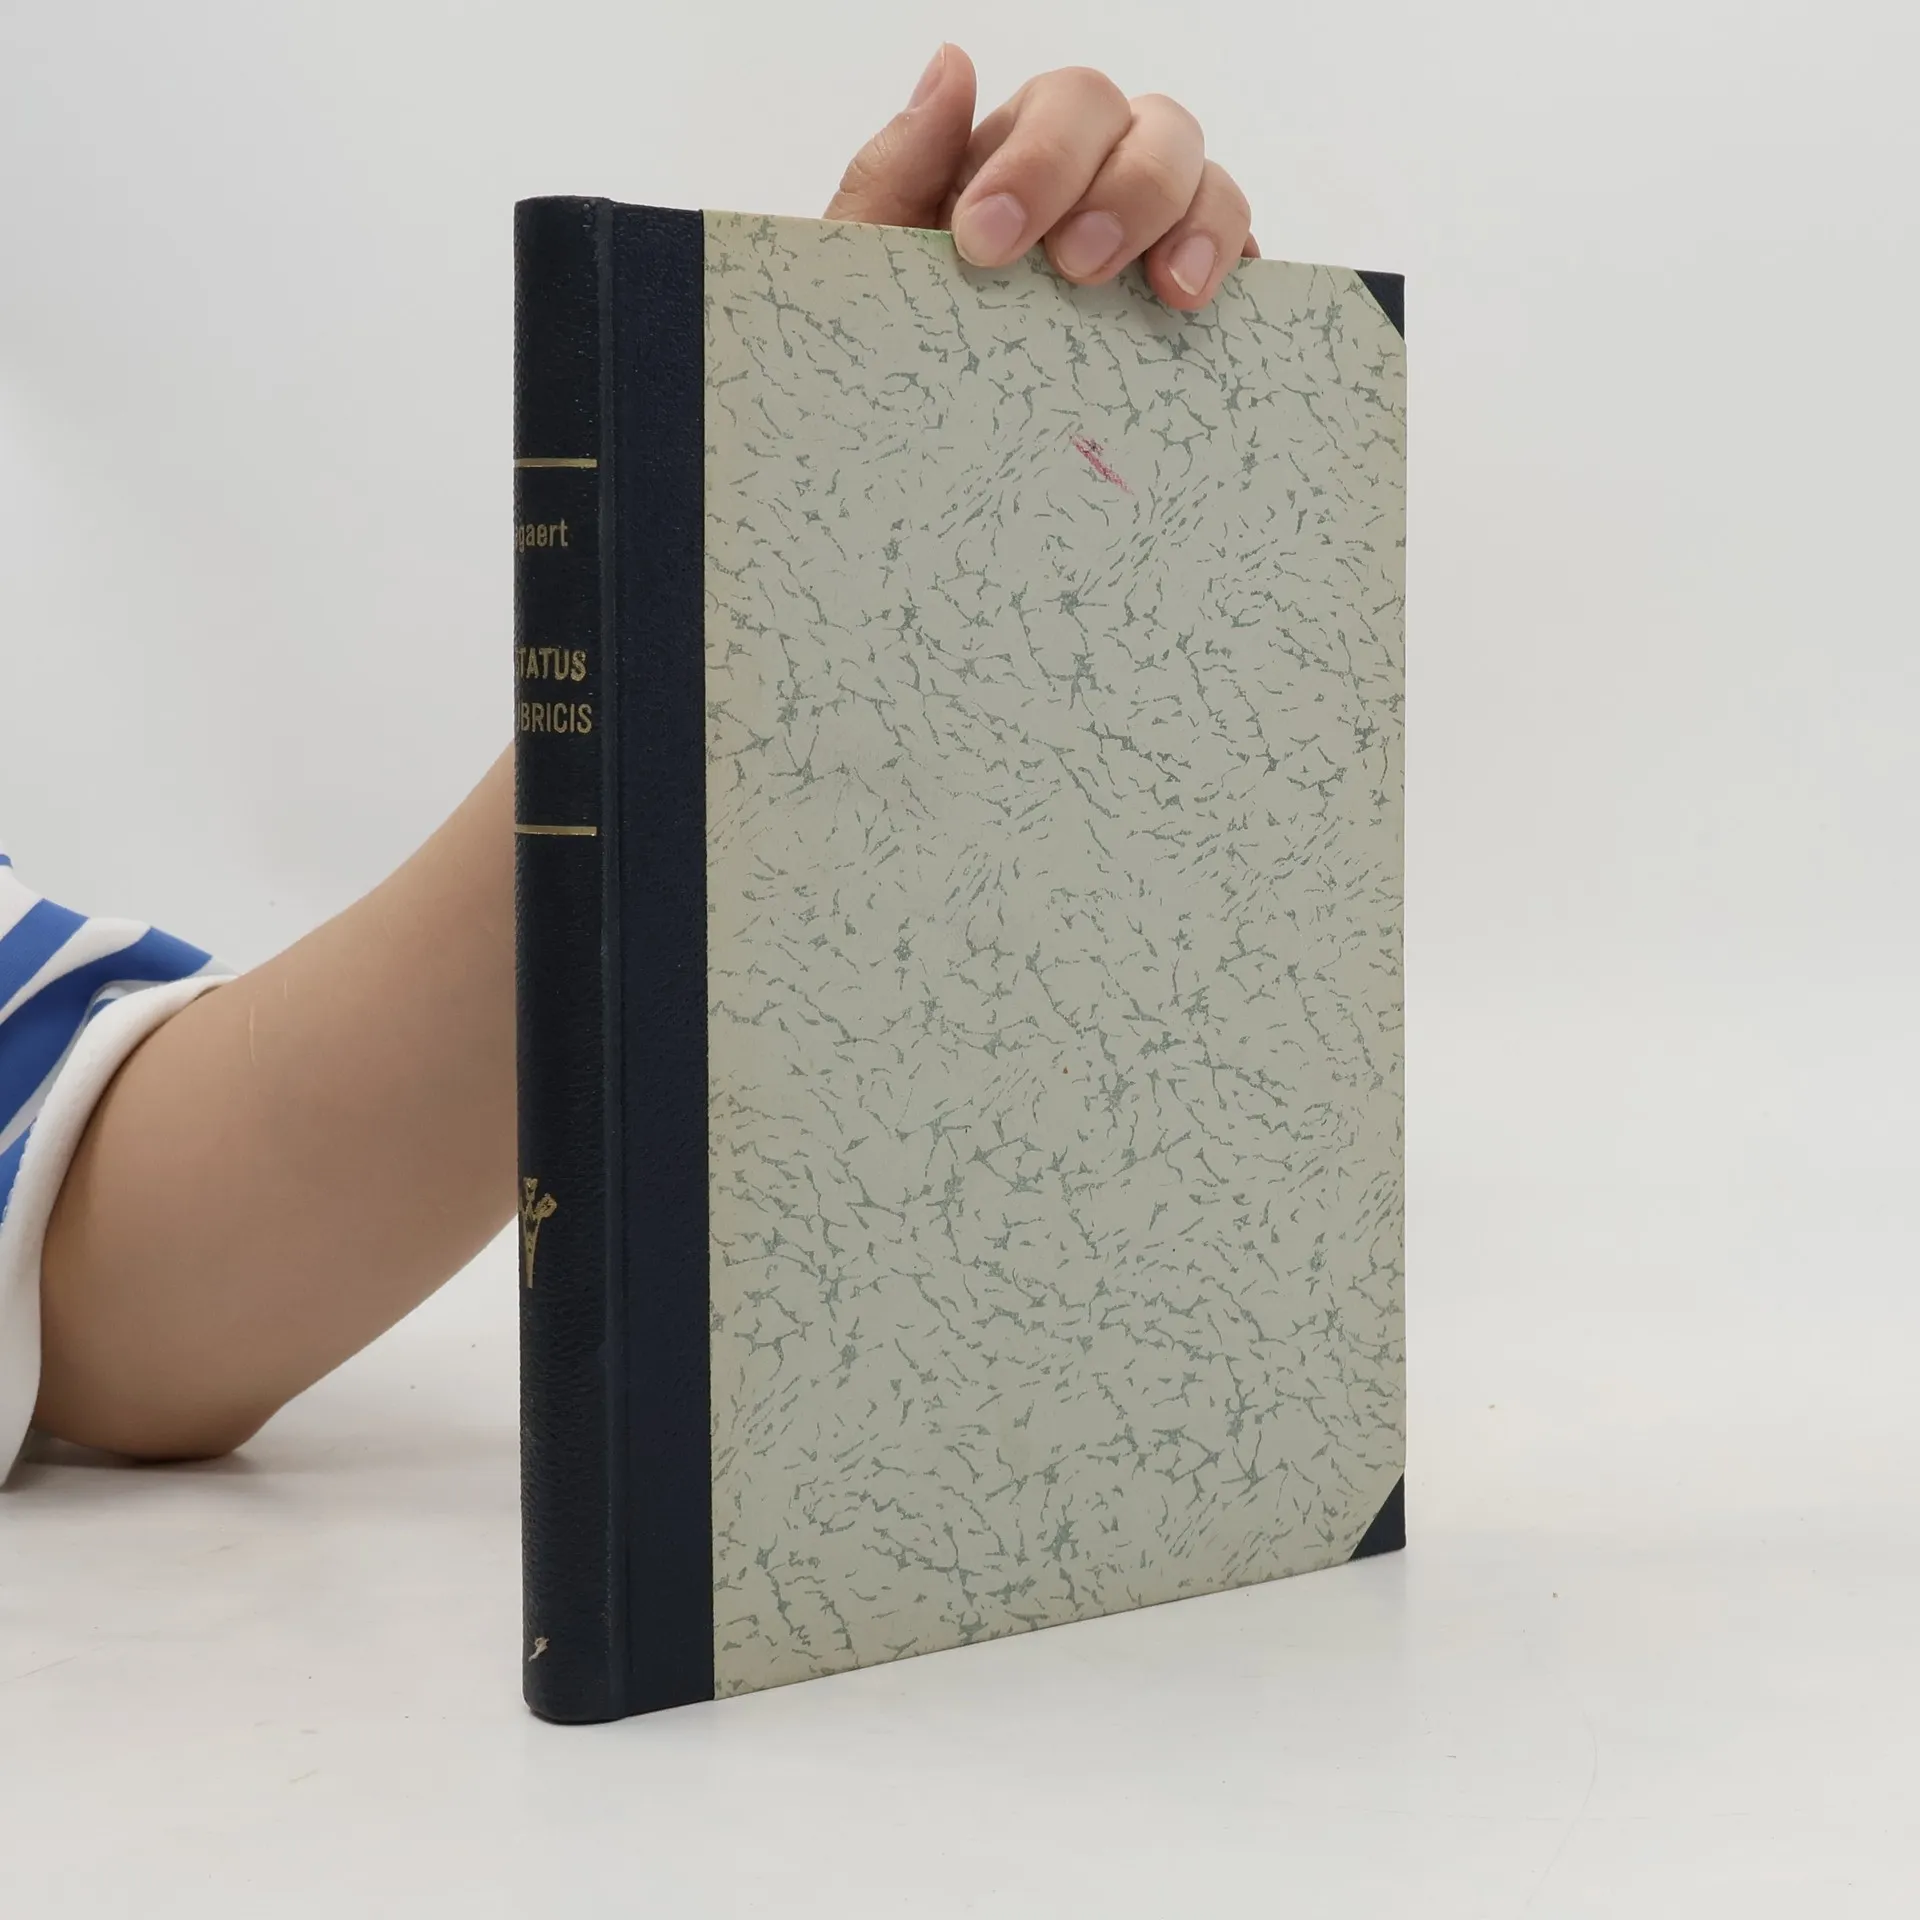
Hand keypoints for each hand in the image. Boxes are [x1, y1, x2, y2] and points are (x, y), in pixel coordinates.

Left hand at [824, 45, 1257, 311]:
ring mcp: (1150, 232)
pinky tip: (1209, 306)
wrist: (924, 448)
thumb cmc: (901, 344)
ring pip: (1206, 178)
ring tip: (1171, 292)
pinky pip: (1237, 252)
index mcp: (1019, 154)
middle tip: (1078, 271)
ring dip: (1195, 223)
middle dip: (1122, 192)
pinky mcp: (1187, 291)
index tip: (987, 241)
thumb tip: (952, 62)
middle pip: (1150, 127)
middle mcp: (1097, 175)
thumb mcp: (876, 264)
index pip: (1063, 108)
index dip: (1039, 163)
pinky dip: (1234, 264)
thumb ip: (897, 168)